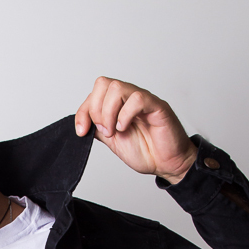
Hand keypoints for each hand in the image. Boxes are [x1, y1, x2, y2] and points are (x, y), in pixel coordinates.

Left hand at [75, 78, 196, 183]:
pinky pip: (138, 98)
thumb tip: (82, 122)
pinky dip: (125, 114)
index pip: (94, 92)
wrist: (167, 164)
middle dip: (96, 110)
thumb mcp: (113, 142)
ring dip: (109, 112)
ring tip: (114, 131)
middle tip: (104, 131)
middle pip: (103, 84)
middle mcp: (129, 98)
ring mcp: (143, 100)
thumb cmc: (146, 151)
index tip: (82, 131)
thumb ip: (98, 129)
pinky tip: (125, 127)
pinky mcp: (157, 106)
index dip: (83, 111)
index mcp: (118, 104)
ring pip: (117, 87)